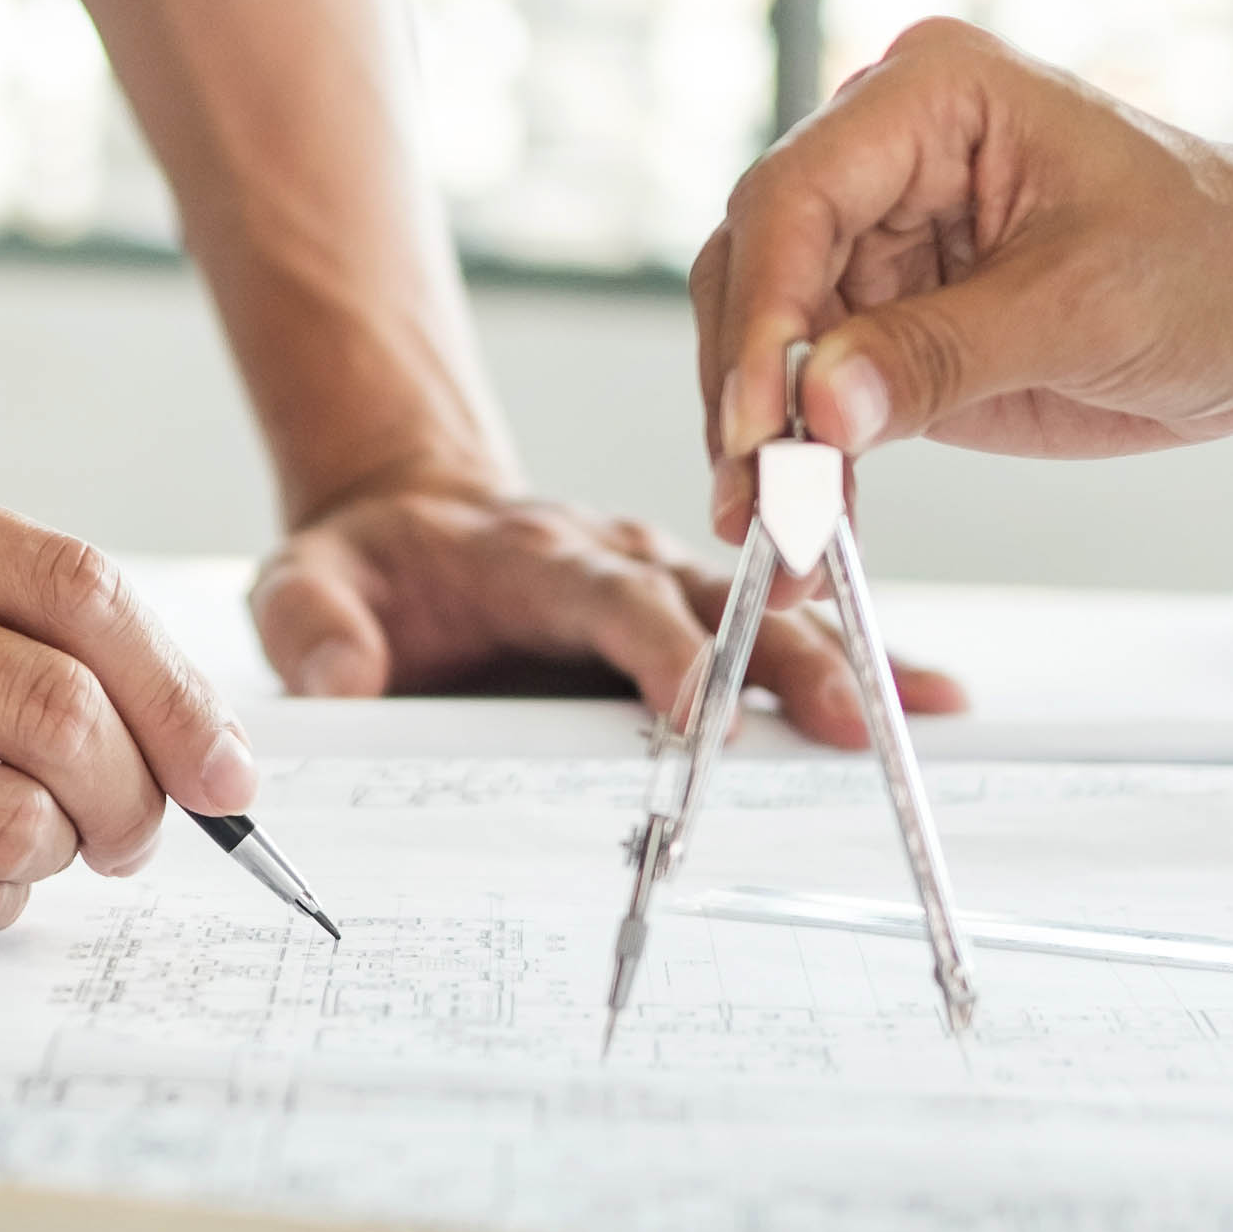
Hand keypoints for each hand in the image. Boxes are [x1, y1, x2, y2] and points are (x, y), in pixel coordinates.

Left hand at [247, 478, 962, 751]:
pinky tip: (931, 695)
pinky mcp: (692, 612)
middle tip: (846, 718)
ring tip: (924, 709)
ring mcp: (665, 580)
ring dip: (844, 659)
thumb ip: (308, 622)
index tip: (699, 699)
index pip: (604, 597)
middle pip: (715, 601)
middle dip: (784, 656)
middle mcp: (617, 556)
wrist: (406, 513)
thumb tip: (340, 676)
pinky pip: (784, 633)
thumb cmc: (364, 562)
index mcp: (533, 555)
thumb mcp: (301, 581)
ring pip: (768, 614)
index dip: (655, 643)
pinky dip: (857, 659)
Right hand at [686, 18, 1232, 542]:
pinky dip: (811, 462)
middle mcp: (886, 155)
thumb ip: (943, 353)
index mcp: (929, 97)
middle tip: (759, 506)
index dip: (762, 317)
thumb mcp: (1088, 306)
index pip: (795, 198)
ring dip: (764, 444)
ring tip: (774, 542)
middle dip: (748, 394)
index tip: (760, 427)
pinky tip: (807, 530)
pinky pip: (818, 392)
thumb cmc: (1226, 256)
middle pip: (758, 269)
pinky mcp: (898, 319)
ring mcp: (886, 239)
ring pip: (770, 341)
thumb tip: (817, 406)